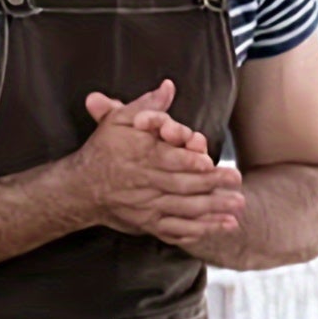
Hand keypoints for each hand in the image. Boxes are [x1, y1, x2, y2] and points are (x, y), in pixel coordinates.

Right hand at [71, 80, 243, 247]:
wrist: (80, 189)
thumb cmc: (103, 150)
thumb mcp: (118, 121)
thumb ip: (146, 105)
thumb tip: (168, 87)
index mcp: (141, 157)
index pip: (168, 159)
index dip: (189, 161)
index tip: (209, 162)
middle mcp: (146, 184)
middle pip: (183, 186)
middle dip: (212, 186)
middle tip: (237, 183)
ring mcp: (148, 207)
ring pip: (184, 211)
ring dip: (212, 211)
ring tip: (237, 210)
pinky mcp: (149, 224)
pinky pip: (176, 230)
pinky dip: (199, 231)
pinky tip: (220, 228)